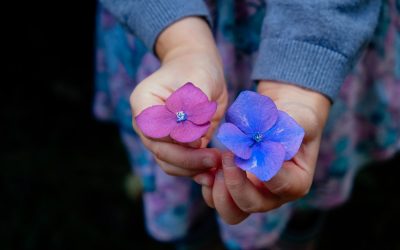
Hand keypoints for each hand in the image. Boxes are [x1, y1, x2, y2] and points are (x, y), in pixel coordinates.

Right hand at [130, 17, 227, 176]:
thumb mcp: (199, 80)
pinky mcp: (176, 146)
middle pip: (160, 151)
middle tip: (214, 159)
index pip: (153, 131)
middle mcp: (147, 124)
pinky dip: (196, 169)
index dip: (175, 140)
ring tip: (216, 164)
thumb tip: (191, 138)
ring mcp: (159, 138)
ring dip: (192, 168)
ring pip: (169, 163)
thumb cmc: (197, 69)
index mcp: (144, 103)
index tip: (199, 140)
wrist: (200, 69)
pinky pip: (181, 165)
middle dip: (188, 160)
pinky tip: (213, 170)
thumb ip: (194, 106)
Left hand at [196, 81, 329, 223]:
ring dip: (218, 190)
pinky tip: (208, 164)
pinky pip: (215, 200)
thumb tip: (263, 137)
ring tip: (216, 163)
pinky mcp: (233, 189)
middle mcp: (274, 195)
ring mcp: (253, 194)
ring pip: (230, 212)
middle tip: (226, 155)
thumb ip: (288, 127)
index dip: (258, 166)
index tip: (247, 146)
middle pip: (250, 204)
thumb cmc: (294, 116)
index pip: (278, 184)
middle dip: (234, 182)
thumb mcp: (299, 116)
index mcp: (296, 181)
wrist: (279, 117)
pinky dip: (208, 185)